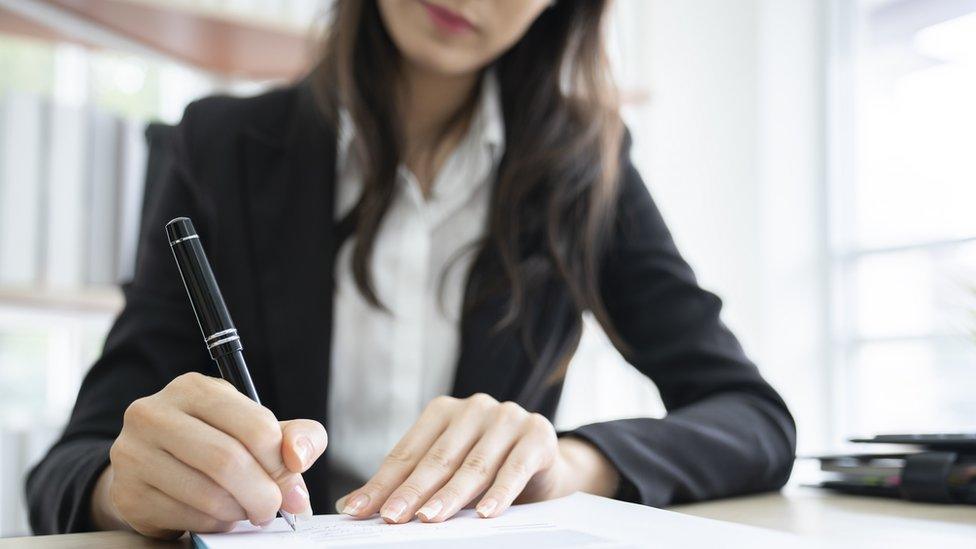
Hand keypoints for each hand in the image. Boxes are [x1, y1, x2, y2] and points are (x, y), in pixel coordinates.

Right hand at [91, 372, 327, 538]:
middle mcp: (154, 414)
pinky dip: (215, 524)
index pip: (255, 425)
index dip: (281, 460)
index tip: (289, 476)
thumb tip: (299, 459)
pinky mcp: (128, 494)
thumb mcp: (256, 428)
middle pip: (228, 461)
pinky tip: (217, 515)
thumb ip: (295, 436)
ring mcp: (133, 454)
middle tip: (273, 507)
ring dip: (240, 511)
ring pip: (209, 495)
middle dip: (263, 493)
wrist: (153, 470)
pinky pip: (188, 518)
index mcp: (194, 388)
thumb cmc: (215, 443)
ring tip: (245, 509)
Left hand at [335, 393, 618, 523]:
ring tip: (428, 519)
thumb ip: (407, 482)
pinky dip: (499, 493)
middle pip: (438, 457)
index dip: (383, 483)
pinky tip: (484, 514)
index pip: (408, 452)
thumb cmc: (487, 468)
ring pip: (474, 464)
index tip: (359, 510)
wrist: (547, 463)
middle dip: (412, 491)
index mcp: (444, 411)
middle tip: (391, 517)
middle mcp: (476, 408)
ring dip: (450, 495)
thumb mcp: (447, 471)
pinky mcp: (538, 435)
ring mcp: (509, 418)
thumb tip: (351, 505)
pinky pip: (514, 468)